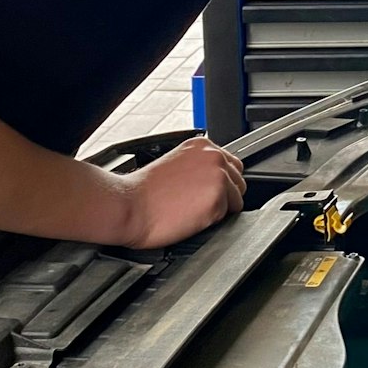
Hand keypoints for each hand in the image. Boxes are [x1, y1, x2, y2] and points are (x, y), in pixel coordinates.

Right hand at [117, 137, 246, 247]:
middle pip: (238, 181)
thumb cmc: (144, 191)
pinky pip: (227, 216)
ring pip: (236, 200)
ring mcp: (218, 177)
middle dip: (225, 194)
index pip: (231, 164)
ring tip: (192, 210)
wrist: (129, 205)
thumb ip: (199, 166)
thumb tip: (213, 178)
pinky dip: (213, 221)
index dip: (220, 182)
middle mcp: (214, 157)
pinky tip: (192, 217)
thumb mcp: (176, 164)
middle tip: (198, 203)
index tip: (206, 190)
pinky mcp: (217, 200)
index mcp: (202, 146)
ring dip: (220, 208)